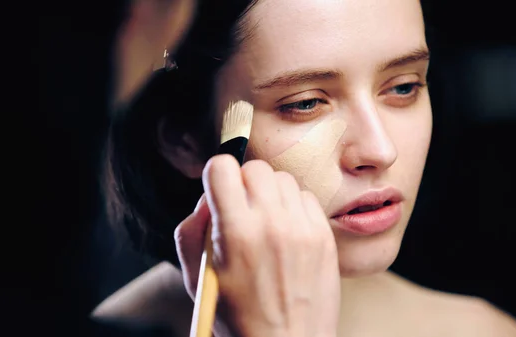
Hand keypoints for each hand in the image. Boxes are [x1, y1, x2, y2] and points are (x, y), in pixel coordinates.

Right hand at [175, 154, 340, 336]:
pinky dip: (293, 207)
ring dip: (269, 193)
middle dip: (243, 183)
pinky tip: (286, 231)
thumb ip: (192, 229)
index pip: (222, 167)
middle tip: (242, 209)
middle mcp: (271, 224)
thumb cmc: (235, 316)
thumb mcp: (196, 277)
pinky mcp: (323, 236)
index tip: (218, 191)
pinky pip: (306, 197)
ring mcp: (302, 228)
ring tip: (266, 221)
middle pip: (254, 167)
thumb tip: (209, 197)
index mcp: (235, 232)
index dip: (215, 176)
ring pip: (282, 178)